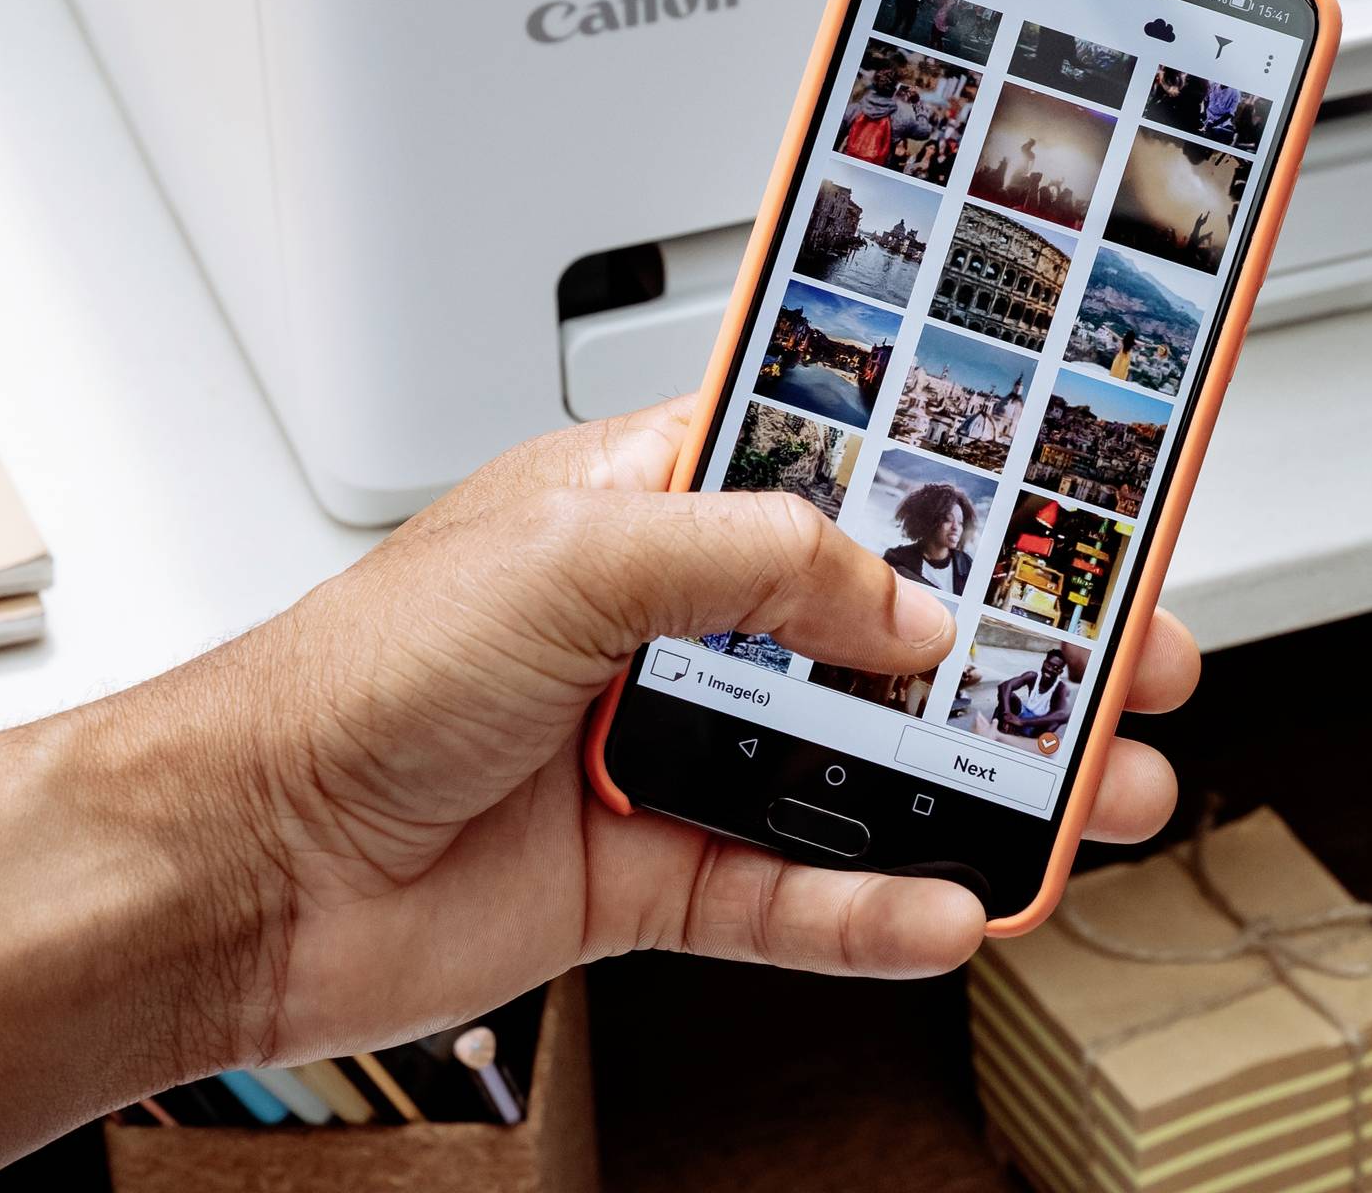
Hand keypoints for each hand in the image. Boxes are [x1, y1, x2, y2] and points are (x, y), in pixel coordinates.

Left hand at [152, 396, 1200, 1069]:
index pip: (843, 466)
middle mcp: (672, 618)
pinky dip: (876, 905)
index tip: (1076, 489)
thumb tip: (900, 613)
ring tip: (1098, 797)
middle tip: (1134, 661)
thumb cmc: (350, 677)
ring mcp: (667, 749)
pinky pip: (794, 894)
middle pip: (885, 627)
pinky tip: (951, 905)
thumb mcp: (573, 558)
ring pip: (863, 765)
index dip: (961, 478)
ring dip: (981, 784)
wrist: (237, 867)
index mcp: (651, 499)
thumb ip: (759, 566)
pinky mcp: (650, 875)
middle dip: (1016, 647)